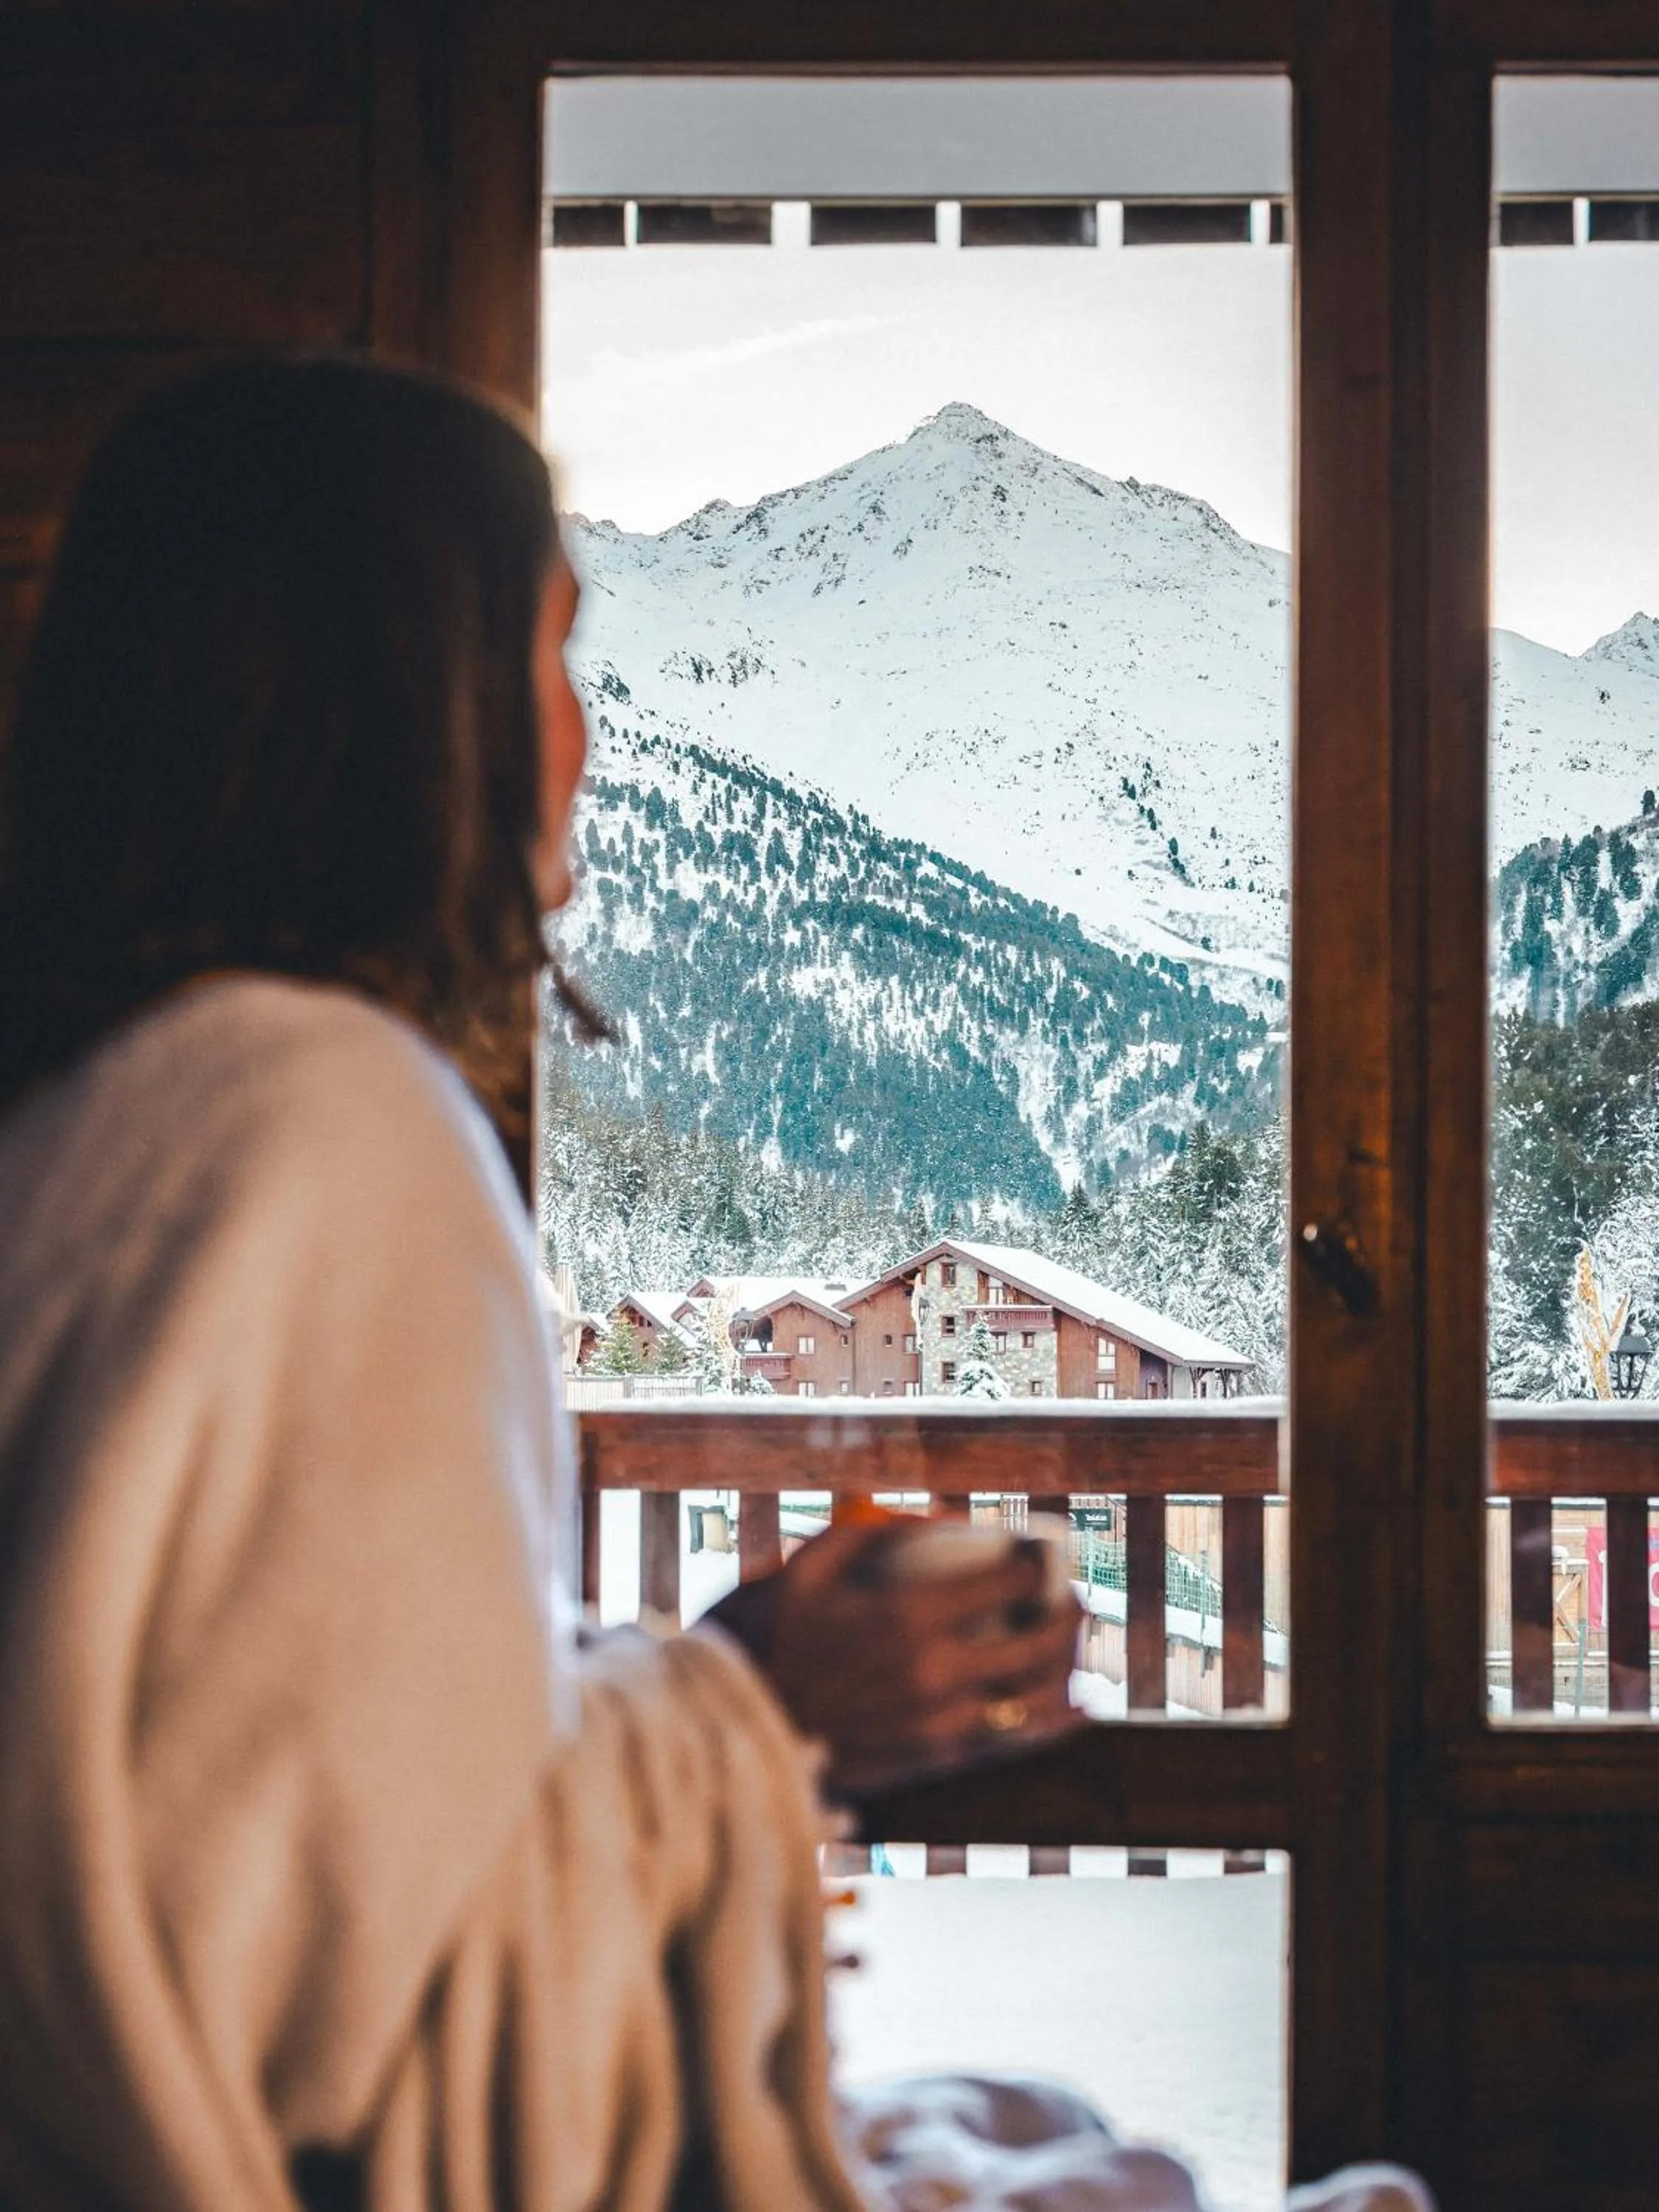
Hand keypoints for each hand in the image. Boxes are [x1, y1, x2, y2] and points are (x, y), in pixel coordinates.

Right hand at [708, 1519, 1083, 1794]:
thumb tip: (915, 1517)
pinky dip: (1051, 1725)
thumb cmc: (762, 1638)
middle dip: (1070, 1617)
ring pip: (1033, 1700)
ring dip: (1068, 1672)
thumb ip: (866, 1534)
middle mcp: (934, 1672)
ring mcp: (936, 1725)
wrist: (730, 1729)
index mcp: (907, 1615)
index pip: (1009, 1580)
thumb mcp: (807, 1567)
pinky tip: (1079, 1710)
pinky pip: (1007, 1742)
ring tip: (1076, 1652)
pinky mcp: (929, 1762)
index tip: (1041, 1550)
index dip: (1038, 1560)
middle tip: (1074, 1601)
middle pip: (1037, 1643)